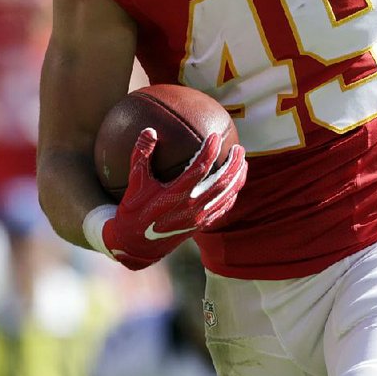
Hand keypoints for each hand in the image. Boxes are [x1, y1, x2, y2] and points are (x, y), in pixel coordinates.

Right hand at [103, 127, 246, 269]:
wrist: (137, 245)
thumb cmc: (133, 211)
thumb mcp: (134, 183)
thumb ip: (141, 155)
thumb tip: (149, 130)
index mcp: (176, 195)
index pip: (200, 169)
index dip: (210, 150)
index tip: (215, 136)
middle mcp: (191, 207)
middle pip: (222, 182)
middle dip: (234, 164)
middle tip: (238, 148)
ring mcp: (199, 218)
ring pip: (227, 196)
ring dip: (238, 178)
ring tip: (243, 162)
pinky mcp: (202, 225)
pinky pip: (223, 208)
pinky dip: (232, 194)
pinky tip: (235, 184)